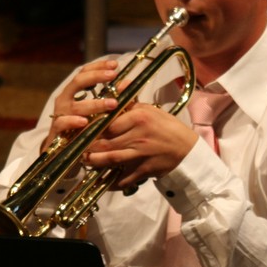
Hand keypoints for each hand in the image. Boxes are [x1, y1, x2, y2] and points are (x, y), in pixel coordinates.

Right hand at [43, 59, 120, 150]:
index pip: (83, 73)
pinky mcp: (56, 131)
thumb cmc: (83, 130)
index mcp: (73, 93)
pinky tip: (84, 122)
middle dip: (95, 77)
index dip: (98, 66)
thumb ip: (110, 98)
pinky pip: (62, 123)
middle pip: (77, 82)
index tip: (115, 65)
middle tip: (113, 76)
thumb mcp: (97, 113)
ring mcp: (60, 115)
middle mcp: (65, 100)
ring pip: (75, 105)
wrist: (62, 153)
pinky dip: (73, 122)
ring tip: (112, 104)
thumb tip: (128, 83)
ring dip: (95, 104)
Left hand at [84, 102, 198, 188]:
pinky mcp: (145, 169)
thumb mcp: (151, 109)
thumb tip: (118, 84)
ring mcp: (142, 154)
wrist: (187, 150)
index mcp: (139, 117)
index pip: (108, 122)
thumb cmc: (167, 128)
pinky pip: (124, 178)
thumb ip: (131, 100)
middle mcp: (139, 135)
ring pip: (111, 159)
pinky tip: (103, 181)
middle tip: (78, 148)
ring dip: (95, 162)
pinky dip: (112, 182)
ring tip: (86, 161)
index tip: (81, 130)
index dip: (92, 128)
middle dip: (89, 146)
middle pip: (106, 141)